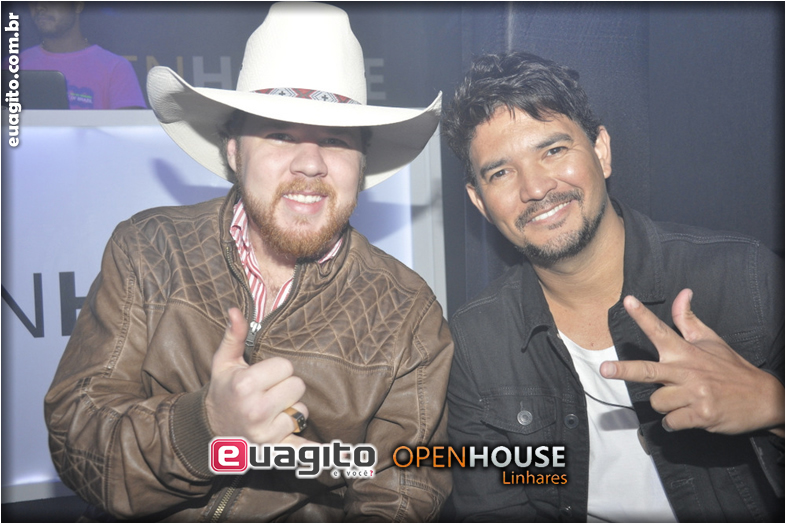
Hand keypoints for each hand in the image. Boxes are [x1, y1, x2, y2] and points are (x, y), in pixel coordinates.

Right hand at [206, 308, 312, 445]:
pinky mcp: (273, 450)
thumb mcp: (224, 363)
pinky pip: (303, 448)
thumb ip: (235, 336)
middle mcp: (256, 410)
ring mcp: (265, 433)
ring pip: (302, 412)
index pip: (286, 367)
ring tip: (270, 412)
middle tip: (268, 393)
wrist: (209, 431)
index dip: (277, 370)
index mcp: (246, 385)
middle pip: (298, 387)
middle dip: (287, 388)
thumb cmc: (221, 392)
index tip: (263, 376)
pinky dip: (315, 450)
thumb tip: (236, 309)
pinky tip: (339, 454)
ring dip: (291, 411)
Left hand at [600, 289, 784, 434]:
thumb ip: (688, 319)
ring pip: (657, 402)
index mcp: (687, 352)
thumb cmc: (731, 369)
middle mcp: (688, 372)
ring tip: (684, 400)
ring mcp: (695, 394)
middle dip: (624, 370)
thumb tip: (682, 292)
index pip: (661, 330)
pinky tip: (688, 416)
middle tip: (604, 369)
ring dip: (666, 405)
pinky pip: (671, 422)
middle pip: (648, 371)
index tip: (627, 301)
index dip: (642, 315)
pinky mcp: (701, 415)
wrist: (763, 399)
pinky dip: (675, 423)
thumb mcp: (711, 341)